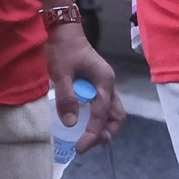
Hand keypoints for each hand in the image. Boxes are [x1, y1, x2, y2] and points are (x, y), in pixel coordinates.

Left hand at [44, 23, 124, 152]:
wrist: (63, 31)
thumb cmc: (63, 49)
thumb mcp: (61, 73)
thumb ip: (67, 98)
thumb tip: (71, 124)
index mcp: (104, 80)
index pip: (102, 114)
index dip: (93, 133)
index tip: (80, 148)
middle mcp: (109, 84)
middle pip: (116, 115)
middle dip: (105, 133)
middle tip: (86, 144)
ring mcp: (104, 84)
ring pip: (112, 112)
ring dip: (103, 127)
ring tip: (86, 139)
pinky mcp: (97, 84)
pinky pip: (103, 106)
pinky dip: (97, 119)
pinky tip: (83, 123)